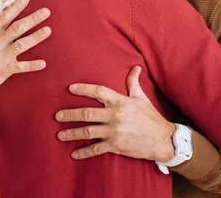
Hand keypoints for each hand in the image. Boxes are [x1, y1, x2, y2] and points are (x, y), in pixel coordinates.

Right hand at [0, 0, 51, 103]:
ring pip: (21, 45)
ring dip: (36, 37)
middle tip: (46, 11)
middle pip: (17, 28)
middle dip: (33, 19)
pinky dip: (32, 65)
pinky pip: (20, 67)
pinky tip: (43, 63)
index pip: (4, 17)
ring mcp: (1, 57)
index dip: (16, 7)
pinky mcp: (3, 71)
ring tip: (48, 30)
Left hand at [55, 66, 175, 161]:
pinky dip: (84, 152)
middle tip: (57, 115)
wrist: (163, 140)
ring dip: (72, 133)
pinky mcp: (115, 146)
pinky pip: (96, 149)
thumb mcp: (142, 98)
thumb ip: (133, 83)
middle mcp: (115, 116)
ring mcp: (114, 132)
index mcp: (120, 102)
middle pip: (87, 114)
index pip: (99, 92)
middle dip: (70, 114)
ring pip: (88, 132)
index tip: (70, 88)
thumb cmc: (151, 117)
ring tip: (60, 134)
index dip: (84, 89)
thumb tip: (135, 67)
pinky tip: (74, 154)